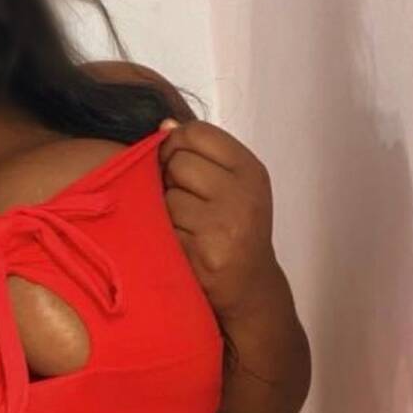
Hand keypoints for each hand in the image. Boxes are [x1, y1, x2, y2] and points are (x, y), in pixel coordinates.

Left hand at [158, 118, 281, 320]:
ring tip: (186, 225)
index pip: (197, 133)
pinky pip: (162, 228)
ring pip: (166, 196)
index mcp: (250, 171)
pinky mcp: (199, 254)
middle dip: (171, 178)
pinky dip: (165, 235)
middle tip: (185, 200)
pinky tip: (182, 244)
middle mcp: (241, 195)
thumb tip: (164, 125)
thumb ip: (203, 155)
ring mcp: (221, 226)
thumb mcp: (235, 186)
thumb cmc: (236, 229)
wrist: (250, 288)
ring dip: (166, 210)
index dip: (176, 144)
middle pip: (177, 161)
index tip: (177, 162)